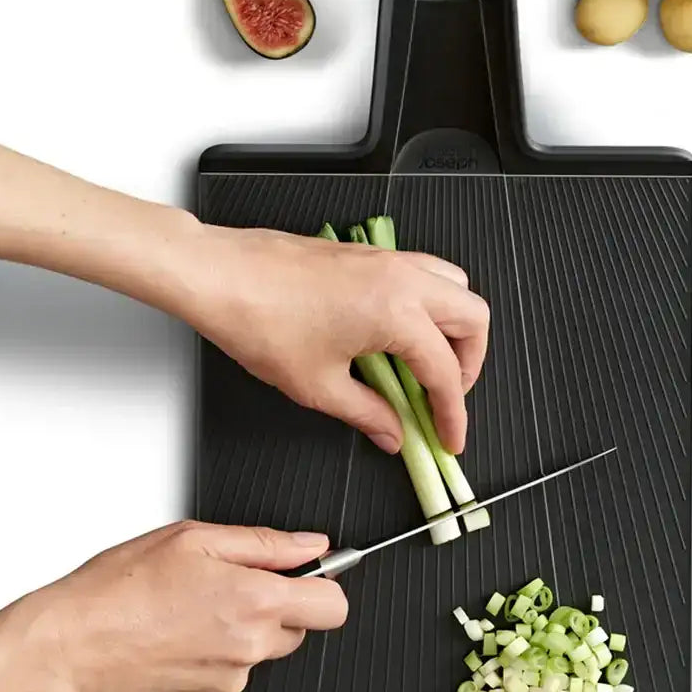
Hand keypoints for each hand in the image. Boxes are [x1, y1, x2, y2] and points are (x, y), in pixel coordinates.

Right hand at [33, 521, 347, 691]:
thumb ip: (265, 543)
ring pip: (262, 650)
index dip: (323, 585)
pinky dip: (215, 653)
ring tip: (191, 607)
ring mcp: (229, 680)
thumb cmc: (121, 587)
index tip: (304, 574)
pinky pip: (231, 672)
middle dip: (276, 604)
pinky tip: (178, 633)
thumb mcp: (196, 539)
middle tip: (228, 583)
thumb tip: (311, 544)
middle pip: (298, 627)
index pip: (334, 606)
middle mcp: (250, 647)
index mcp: (256, 601)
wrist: (70, 643)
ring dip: (243, 629)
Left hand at [165, 223, 490, 454]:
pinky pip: (421, 274)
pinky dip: (427, 305)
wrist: (218, 275)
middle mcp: (401, 277)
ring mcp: (386, 259)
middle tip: (446, 397)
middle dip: (470, 363)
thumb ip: (367, 413)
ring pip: (453, 286)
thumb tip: (392, 432)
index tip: (449, 436)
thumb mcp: (317, 385)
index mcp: (397, 311)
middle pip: (473, 317)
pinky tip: (397, 336)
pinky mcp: (367, 254)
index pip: (445, 371)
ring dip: (453, 327)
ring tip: (429, 365)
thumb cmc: (259, 320)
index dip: (452, 413)